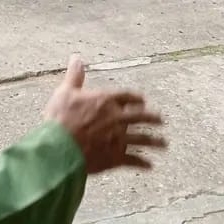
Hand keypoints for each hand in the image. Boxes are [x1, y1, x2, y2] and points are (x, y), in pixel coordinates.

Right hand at [45, 56, 164, 173]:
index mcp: (106, 101)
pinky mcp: (116, 157)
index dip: (136, 98)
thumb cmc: (60, 118)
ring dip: (155, 141)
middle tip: (161, 120)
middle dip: (153, 118)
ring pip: (142, 139)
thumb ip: (74, 76)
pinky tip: (150, 166)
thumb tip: (76, 57)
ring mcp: (119, 139)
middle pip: (140, 117)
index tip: (143, 100)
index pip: (127, 97)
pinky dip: (143, 164)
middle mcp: (117, 119)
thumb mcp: (65, 92)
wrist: (60, 147)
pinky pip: (134, 160)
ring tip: (163, 144)